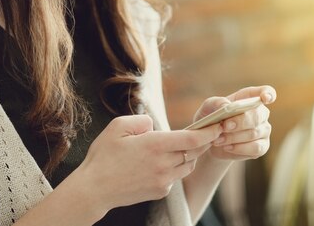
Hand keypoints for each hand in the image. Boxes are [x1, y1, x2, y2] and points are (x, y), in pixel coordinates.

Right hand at [75, 114, 221, 213]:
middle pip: (194, 151)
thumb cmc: (103, 155)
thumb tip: (155, 127)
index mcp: (154, 145)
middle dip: (202, 142)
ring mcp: (163, 180)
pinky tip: (161, 163)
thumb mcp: (117, 126)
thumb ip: (142, 121)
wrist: (95, 189)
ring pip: (187, 165)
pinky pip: (176, 177)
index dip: (209, 132)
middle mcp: (163, 163)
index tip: (218, 125)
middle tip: (206, 133)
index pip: (192, 138)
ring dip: (188, 155)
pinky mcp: (160, 191)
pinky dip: (175, 168)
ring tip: (178, 147)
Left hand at [193, 86, 275, 160]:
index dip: (268, 94)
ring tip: (218, 139)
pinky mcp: (262, 146)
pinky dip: (239, 148)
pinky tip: (227, 147)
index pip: (267, 92)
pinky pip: (256, 148)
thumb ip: (217, 102)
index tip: (265, 98)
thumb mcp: (209, 106)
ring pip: (254, 133)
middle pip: (258, 115)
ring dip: (234, 137)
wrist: (210, 140)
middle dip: (240, 121)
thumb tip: (227, 106)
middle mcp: (261, 114)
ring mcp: (263, 130)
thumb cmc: (212, 118)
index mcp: (250, 98)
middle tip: (224, 126)